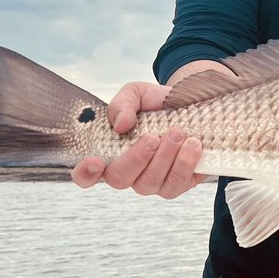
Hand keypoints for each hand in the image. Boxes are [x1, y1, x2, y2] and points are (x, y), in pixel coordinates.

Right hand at [71, 80, 206, 198]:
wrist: (190, 103)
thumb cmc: (156, 103)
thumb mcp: (135, 93)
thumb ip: (122, 105)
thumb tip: (120, 125)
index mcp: (110, 153)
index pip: (86, 175)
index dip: (86, 173)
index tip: (95, 160)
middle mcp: (128, 172)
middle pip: (120, 179)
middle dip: (136, 158)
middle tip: (153, 137)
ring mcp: (152, 182)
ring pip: (150, 183)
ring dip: (165, 158)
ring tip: (178, 133)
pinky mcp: (177, 184)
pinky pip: (178, 183)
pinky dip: (185, 163)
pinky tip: (193, 144)